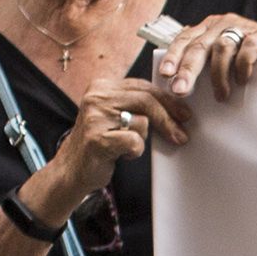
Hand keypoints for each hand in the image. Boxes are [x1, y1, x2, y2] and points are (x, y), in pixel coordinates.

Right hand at [33, 73, 177, 222]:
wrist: (72, 169)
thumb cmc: (100, 143)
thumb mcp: (115, 115)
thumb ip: (135, 104)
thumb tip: (174, 105)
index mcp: (101, 87)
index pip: (143, 86)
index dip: (167, 100)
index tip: (184, 113)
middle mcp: (96, 97)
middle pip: (146, 100)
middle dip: (169, 118)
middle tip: (182, 134)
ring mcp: (95, 117)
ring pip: (142, 122)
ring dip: (142, 139)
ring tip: (128, 147)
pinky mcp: (97, 139)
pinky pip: (134, 142)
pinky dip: (134, 151)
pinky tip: (123, 155)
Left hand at [156, 16, 256, 101]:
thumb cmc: (255, 58)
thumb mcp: (226, 56)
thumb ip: (206, 60)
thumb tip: (179, 80)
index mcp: (209, 28)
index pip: (185, 39)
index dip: (173, 56)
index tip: (164, 75)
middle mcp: (223, 24)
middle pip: (199, 45)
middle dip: (188, 69)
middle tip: (180, 90)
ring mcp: (243, 28)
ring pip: (221, 48)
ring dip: (218, 75)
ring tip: (220, 97)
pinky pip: (247, 49)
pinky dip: (242, 66)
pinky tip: (242, 81)